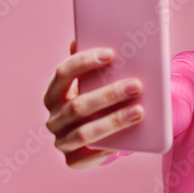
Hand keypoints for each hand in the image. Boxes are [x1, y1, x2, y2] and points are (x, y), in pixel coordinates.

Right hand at [44, 40, 143, 167]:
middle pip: (78, 105)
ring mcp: (61, 140)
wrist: (98, 130)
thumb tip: (88, 34)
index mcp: (54, 92)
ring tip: (139, 111)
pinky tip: (128, 141)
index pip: (63, 73)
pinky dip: (107, 148)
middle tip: (136, 85)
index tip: (111, 53)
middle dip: (109, 94)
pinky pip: (88, 157)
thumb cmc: (96, 96)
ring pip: (85, 132)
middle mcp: (53, 117)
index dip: (85, 62)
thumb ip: (95, 61)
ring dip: (114, 121)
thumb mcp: (94, 79)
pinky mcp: (72, 159)